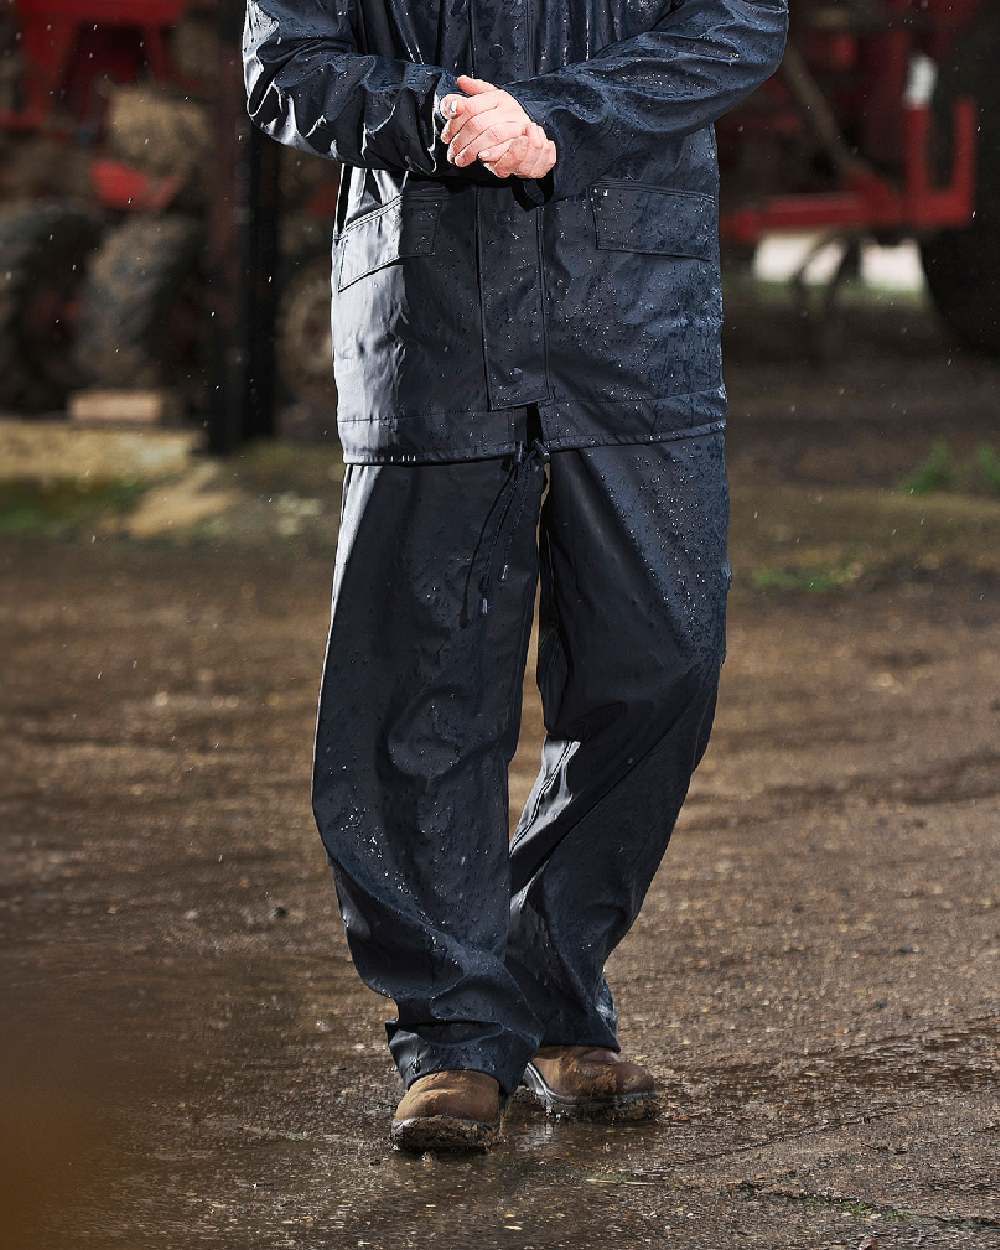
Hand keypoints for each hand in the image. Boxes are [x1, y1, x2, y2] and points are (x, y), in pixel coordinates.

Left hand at [439, 74, 556, 179]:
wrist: (533, 135)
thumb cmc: (507, 119)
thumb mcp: (491, 101)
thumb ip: (473, 93)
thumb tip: (460, 81)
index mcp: (499, 97)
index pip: (470, 108)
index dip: (454, 123)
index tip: (446, 137)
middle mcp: (510, 109)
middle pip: (478, 124)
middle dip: (461, 141)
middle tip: (451, 153)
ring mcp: (519, 126)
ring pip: (491, 136)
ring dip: (472, 150)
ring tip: (460, 160)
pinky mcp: (525, 143)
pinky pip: (506, 150)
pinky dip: (492, 155)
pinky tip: (481, 159)